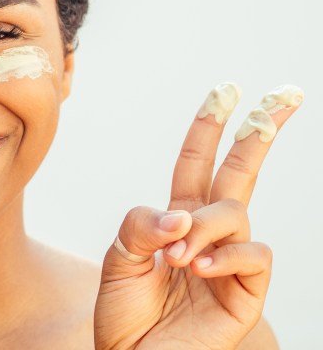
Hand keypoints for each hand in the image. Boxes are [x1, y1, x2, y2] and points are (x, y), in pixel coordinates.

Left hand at [94, 82, 302, 349]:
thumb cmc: (124, 312)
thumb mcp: (119, 259)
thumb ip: (142, 225)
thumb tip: (182, 213)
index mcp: (176, 218)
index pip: (196, 163)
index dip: (208, 128)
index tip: (226, 91)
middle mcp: (207, 232)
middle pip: (239, 172)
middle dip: (259, 132)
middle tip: (285, 94)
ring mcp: (230, 260)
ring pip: (234, 212)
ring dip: (204, 226)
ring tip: (177, 257)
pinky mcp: (247, 291)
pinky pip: (252, 253)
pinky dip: (224, 254)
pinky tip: (198, 267)